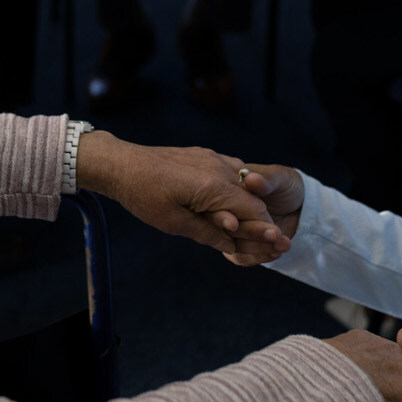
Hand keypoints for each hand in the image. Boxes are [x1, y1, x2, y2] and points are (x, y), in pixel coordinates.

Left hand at [73, 131, 289, 257]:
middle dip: (262, 221)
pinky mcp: (204, 156)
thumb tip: (232, 244)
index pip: (252, 210)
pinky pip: (229, 174)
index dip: (266, 230)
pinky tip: (232, 207)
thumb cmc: (142, 195)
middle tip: (275, 242)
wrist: (121, 163)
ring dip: (248, 206)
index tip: (281, 245)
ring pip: (242, 185)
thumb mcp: (173, 223)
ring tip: (253, 229)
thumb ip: (206, 233)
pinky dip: (235, 192)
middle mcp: (218, 168)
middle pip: (251, 199)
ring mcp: (212, 158)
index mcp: (213, 186)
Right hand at [229, 165, 304, 263]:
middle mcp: (223, 210)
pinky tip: (276, 253)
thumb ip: (267, 180)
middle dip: (249, 232)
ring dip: (257, 247)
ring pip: (232, 245)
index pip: (215, 203)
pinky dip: (258, 257)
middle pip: (223, 228)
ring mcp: (231, 229)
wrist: (299, 206)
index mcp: (226, 188)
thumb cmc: (288, 185)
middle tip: (275, 233)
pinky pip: (240, 257)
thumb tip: (252, 180)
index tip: (234, 224)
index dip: (222, 216)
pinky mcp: (240, 244)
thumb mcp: (281, 178)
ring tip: (283, 243)